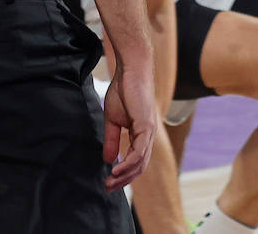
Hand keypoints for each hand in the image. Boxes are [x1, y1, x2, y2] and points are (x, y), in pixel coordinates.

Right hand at [102, 61, 155, 189]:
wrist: (131, 70)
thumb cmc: (123, 91)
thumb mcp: (113, 120)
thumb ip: (113, 139)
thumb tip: (109, 160)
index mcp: (142, 133)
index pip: (137, 161)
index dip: (124, 174)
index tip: (109, 182)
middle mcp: (149, 134)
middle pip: (140, 165)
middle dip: (124, 179)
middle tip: (108, 187)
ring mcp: (149, 130)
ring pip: (141, 160)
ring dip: (125, 174)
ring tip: (110, 181)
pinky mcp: (146, 124)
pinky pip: (140, 149)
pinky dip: (129, 162)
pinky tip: (117, 169)